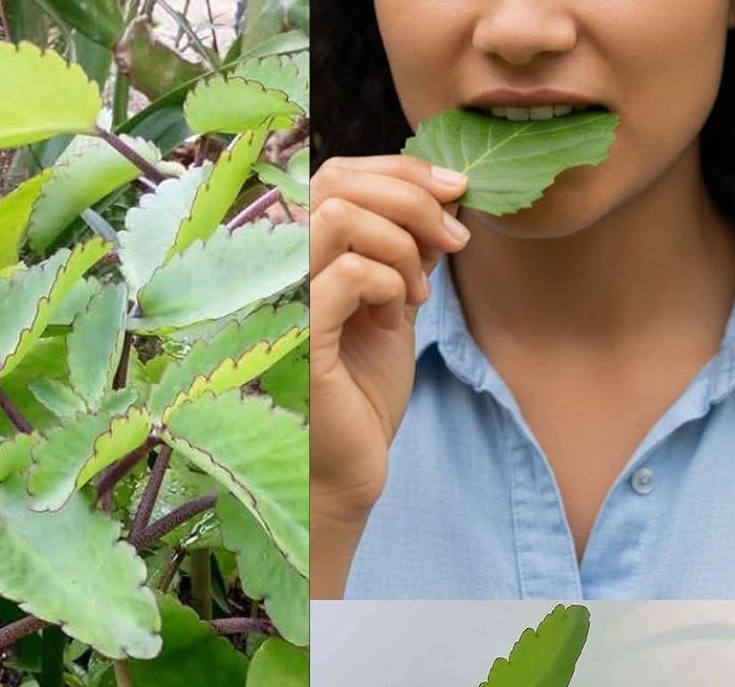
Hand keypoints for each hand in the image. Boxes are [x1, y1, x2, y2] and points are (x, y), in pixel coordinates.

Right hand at [310, 154, 469, 594]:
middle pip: (335, 181)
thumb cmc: (363, 394)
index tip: (456, 192)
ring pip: (335, 215)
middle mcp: (278, 270)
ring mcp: (282, 302)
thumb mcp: (393, 306)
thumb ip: (405, 249)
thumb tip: (442, 194)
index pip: (336, 174)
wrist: (351, 468)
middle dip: (411, 199)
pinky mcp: (297, 339)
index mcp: (299, 256)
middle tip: (454, 240)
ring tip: (419, 292)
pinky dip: (387, 284)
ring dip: (398, 242)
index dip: (401, 170)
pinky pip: (347, 275)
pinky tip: (396, 318)